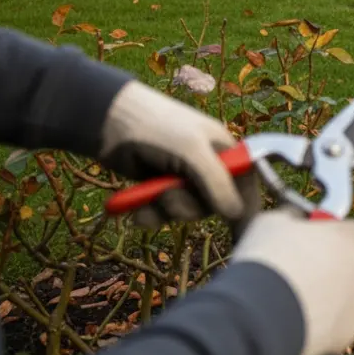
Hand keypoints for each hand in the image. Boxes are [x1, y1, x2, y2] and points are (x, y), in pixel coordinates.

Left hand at [98, 81, 259, 229]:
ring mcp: (182, 177)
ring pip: (187, 210)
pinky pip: (164, 212)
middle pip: (213, 204)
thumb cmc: (159, 128)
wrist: (109, 121)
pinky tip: (138, 212)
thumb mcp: (193, 152)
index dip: (244, 206)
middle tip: (169, 197)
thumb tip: (238, 214)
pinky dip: (151, 215)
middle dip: (189, 206)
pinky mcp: (159, 187)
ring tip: (150, 198)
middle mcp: (206, 165)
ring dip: (167, 210)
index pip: (244, 182)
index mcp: (223, 150)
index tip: (240, 233)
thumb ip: (216, 183)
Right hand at [231, 211, 353, 354]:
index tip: (311, 240)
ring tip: (286, 303)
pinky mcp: (344, 338)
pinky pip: (332, 329)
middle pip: (351, 267)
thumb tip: (293, 219)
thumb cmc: (267, 261)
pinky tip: (289, 325)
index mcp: (351, 239)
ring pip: (343, 300)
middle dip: (330, 269)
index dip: (333, 235)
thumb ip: (292, 218)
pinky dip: (317, 327)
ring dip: (324, 300)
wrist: (260, 316)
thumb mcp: (272, 222)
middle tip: (296, 273)